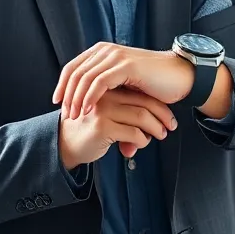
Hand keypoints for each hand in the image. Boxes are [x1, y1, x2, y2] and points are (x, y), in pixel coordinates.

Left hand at [53, 43, 192, 117]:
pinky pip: (100, 82)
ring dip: (77, 99)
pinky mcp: (126, 66)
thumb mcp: (124, 85)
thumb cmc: (154, 84)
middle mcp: (106, 50)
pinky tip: (89, 110)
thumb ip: (106, 92)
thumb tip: (92, 112)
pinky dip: (90, 97)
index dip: (62, 85)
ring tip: (76, 116)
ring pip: (85, 78)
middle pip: (75, 72)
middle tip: (66, 114)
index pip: (73, 67)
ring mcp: (116, 56)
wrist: (179, 78)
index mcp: (103, 52)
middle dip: (67, 95)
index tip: (58, 103)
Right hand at [58, 88, 178, 167]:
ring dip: (155, 128)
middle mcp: (105, 95)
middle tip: (170, 127)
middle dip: (162, 116)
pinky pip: (133, 132)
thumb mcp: (107, 116)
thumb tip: (151, 128)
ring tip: (160, 135)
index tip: (169, 117)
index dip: (159, 105)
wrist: (64, 145)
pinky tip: (141, 144)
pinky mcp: (102, 126)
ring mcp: (103, 109)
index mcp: (107, 88)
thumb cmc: (87, 131)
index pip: (140, 92)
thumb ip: (126, 116)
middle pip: (144, 102)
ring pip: (141, 116)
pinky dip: (142, 139)